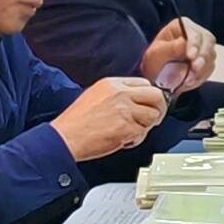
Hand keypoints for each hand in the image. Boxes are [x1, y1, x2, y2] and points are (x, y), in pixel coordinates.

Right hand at [52, 75, 169, 159]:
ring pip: (153, 115)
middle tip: (152, 119)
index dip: (149, 97)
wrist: (65, 137)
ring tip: (132, 132)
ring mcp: (125, 110)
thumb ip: (116, 94)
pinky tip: (123, 140)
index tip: (148, 105)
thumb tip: (135, 100)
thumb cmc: (76, 122)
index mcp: (112, 83)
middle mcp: (121, 93)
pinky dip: (136, 139)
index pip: (144, 83)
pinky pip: (143, 133)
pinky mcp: (127, 127)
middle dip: (158, 109)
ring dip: (146, 126)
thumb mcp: (95, 96)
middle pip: (156, 95)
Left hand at [140, 17, 218, 94]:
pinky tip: (189, 82)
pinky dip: (201, 76)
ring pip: (211, 56)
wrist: (156, 75)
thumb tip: (184, 43)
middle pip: (208, 42)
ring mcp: (203, 47)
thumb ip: (170, 48)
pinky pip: (210, 68)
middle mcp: (196, 34)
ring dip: (201, 69)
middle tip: (194, 69)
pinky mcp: (207, 61)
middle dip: (202, 57)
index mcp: (182, 26)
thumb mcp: (156, 54)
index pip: (194, 33)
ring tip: (187, 80)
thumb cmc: (154, 61)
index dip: (195, 44)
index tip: (191, 56)